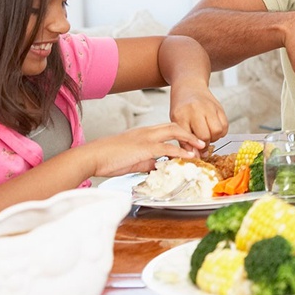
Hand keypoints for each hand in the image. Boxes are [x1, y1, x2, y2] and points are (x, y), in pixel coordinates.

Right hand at [88, 123, 206, 177]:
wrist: (92, 157)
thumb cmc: (108, 158)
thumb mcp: (134, 160)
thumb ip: (148, 162)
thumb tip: (159, 167)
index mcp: (144, 133)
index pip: (169, 129)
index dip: (183, 134)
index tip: (193, 143)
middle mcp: (147, 131)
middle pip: (175, 126)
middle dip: (191, 133)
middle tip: (203, 142)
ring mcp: (146, 138)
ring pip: (174, 132)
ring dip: (190, 140)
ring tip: (201, 147)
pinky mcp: (144, 147)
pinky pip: (167, 147)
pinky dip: (180, 151)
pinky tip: (189, 156)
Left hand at [169, 81, 228, 149]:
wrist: (190, 86)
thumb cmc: (181, 106)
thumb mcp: (176, 122)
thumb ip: (184, 139)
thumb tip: (194, 156)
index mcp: (181, 114)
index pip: (189, 137)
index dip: (194, 148)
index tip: (196, 154)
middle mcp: (196, 110)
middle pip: (205, 135)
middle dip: (204, 144)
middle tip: (202, 144)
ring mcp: (209, 108)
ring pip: (217, 131)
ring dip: (214, 138)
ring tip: (208, 136)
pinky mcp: (220, 108)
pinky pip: (225, 126)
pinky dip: (221, 132)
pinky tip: (213, 130)